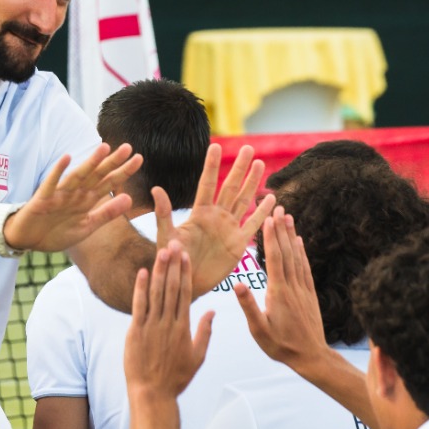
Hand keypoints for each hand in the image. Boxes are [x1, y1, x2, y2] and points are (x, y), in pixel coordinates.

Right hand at [2, 143, 143, 252]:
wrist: (28, 241)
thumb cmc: (56, 233)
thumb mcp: (86, 227)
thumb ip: (107, 214)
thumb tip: (129, 198)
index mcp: (86, 200)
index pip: (108, 183)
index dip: (123, 172)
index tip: (139, 159)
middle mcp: (76, 194)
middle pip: (97, 176)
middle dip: (112, 163)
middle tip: (128, 148)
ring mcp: (60, 195)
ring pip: (78, 176)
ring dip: (90, 163)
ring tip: (104, 149)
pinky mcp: (44, 199)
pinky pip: (52, 184)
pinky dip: (58, 172)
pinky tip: (66, 159)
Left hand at [125, 243, 213, 400]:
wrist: (153, 394)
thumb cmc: (176, 378)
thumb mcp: (197, 356)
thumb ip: (205, 332)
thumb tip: (212, 311)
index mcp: (184, 327)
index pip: (185, 294)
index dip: (185, 273)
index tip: (186, 256)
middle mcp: (169, 323)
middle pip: (171, 288)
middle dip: (173, 264)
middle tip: (174, 243)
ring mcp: (152, 326)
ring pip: (156, 293)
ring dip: (159, 271)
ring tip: (162, 251)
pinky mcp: (135, 332)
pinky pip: (139, 306)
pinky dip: (140, 288)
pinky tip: (142, 272)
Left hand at [158, 144, 276, 296]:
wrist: (185, 282)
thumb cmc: (172, 259)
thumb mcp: (166, 235)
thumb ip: (164, 213)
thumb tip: (156, 188)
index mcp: (199, 213)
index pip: (207, 184)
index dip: (212, 166)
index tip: (215, 145)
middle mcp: (216, 217)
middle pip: (230, 187)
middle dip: (239, 168)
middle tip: (249, 148)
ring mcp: (229, 228)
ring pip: (244, 201)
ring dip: (252, 183)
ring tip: (260, 164)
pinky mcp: (238, 244)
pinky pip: (253, 225)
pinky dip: (263, 213)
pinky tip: (272, 199)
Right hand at [235, 209, 328, 368]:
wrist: (311, 357)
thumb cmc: (281, 346)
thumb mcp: (259, 330)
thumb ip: (248, 306)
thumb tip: (237, 284)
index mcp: (278, 293)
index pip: (274, 260)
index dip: (271, 238)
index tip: (268, 219)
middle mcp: (292, 287)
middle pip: (286, 252)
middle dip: (281, 229)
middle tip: (278, 208)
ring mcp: (303, 289)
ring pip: (297, 257)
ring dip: (291, 235)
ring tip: (288, 216)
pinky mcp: (309, 294)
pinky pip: (305, 268)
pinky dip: (302, 252)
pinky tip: (299, 241)